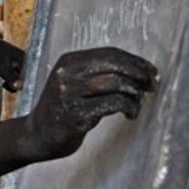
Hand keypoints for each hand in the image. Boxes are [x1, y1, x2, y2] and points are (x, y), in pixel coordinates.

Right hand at [23, 48, 157, 160]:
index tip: (151, 71)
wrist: (36, 135)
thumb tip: (137, 71)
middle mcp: (67, 74)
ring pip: (116, 83)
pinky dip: (129, 107)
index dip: (135, 61)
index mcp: (69, 61)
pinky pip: (113, 104)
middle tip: (152, 85)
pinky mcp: (76, 115)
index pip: (110, 53)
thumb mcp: (72, 83)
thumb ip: (96, 73)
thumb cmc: (61, 110)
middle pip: (115, 64)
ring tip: (138, 103)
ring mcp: (70, 94)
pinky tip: (130, 114)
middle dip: (139, 74)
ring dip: (135, 93)